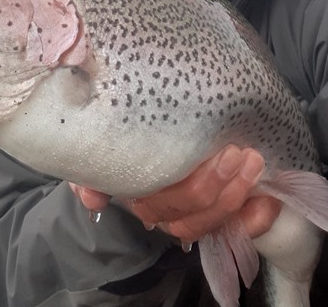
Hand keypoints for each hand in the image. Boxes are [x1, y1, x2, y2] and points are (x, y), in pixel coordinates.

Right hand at [69, 145, 280, 242]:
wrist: (142, 129)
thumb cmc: (126, 134)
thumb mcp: (103, 146)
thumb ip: (91, 171)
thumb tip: (91, 199)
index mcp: (137, 192)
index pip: (163, 199)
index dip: (195, 185)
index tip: (218, 153)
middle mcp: (161, 210)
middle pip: (190, 211)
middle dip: (218, 184)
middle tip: (238, 151)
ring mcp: (187, 214)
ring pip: (209, 222)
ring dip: (236, 197)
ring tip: (254, 163)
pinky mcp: (211, 213)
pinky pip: (233, 228)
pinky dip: (253, 218)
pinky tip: (267, 199)